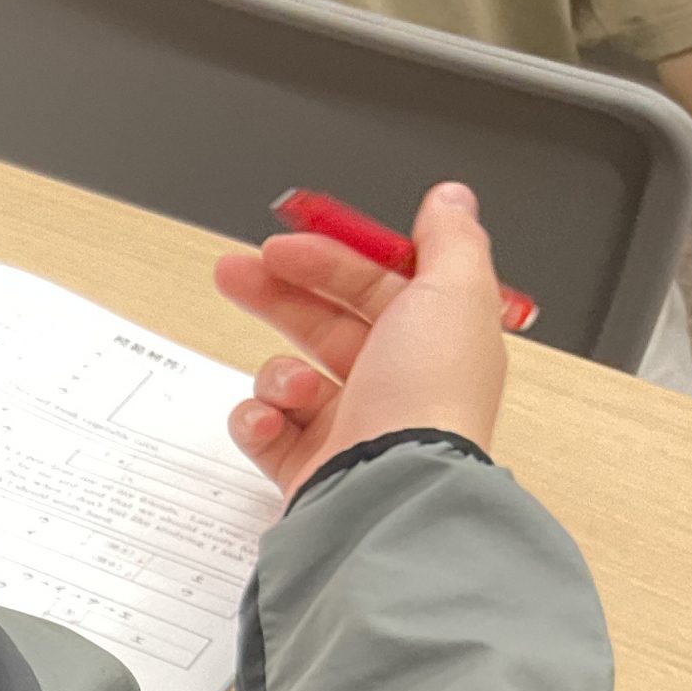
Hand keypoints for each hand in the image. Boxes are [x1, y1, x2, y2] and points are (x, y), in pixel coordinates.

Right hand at [213, 181, 509, 502]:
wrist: (387, 491)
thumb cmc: (427, 399)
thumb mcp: (455, 292)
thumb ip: (451, 239)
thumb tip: (450, 199)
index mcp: (432, 338)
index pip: (373, 284)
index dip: (328, 259)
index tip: (285, 244)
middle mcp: (393, 382)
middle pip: (322, 322)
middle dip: (276, 294)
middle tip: (236, 272)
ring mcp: (348, 425)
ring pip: (288, 375)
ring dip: (278, 372)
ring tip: (296, 389)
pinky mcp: (307, 465)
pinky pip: (263, 427)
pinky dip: (259, 420)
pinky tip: (273, 423)